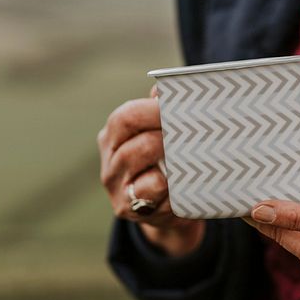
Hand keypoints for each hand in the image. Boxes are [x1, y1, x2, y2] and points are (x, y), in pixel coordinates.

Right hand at [97, 86, 203, 256]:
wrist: (166, 209)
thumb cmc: (166, 164)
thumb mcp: (161, 136)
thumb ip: (162, 112)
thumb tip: (164, 89)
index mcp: (113, 138)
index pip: (124, 118)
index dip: (153, 111)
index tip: (180, 107)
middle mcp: (110, 163)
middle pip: (131, 145)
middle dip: (163, 135)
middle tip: (189, 132)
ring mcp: (118, 189)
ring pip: (142, 170)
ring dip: (169, 158)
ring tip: (189, 153)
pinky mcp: (130, 210)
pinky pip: (153, 192)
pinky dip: (172, 185)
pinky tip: (186, 181)